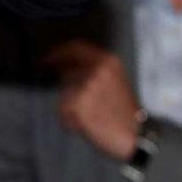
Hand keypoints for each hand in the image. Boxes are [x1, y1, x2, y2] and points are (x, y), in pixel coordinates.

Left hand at [44, 41, 140, 159]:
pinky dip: (70, 119)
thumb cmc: (124, 110)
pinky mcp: (77, 106)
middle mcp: (97, 71)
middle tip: (75, 100)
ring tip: (90, 115)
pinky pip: (63, 111)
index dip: (58, 53)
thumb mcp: (115, 80)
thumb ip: (93, 69)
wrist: (134, 133)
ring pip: (64, 94)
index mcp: (108, 61)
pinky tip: (86, 124)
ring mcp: (86, 88)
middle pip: (66, 72)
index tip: (47, 59)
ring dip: (70, 105)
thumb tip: (64, 67)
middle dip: (67, 87)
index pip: (75, 48)